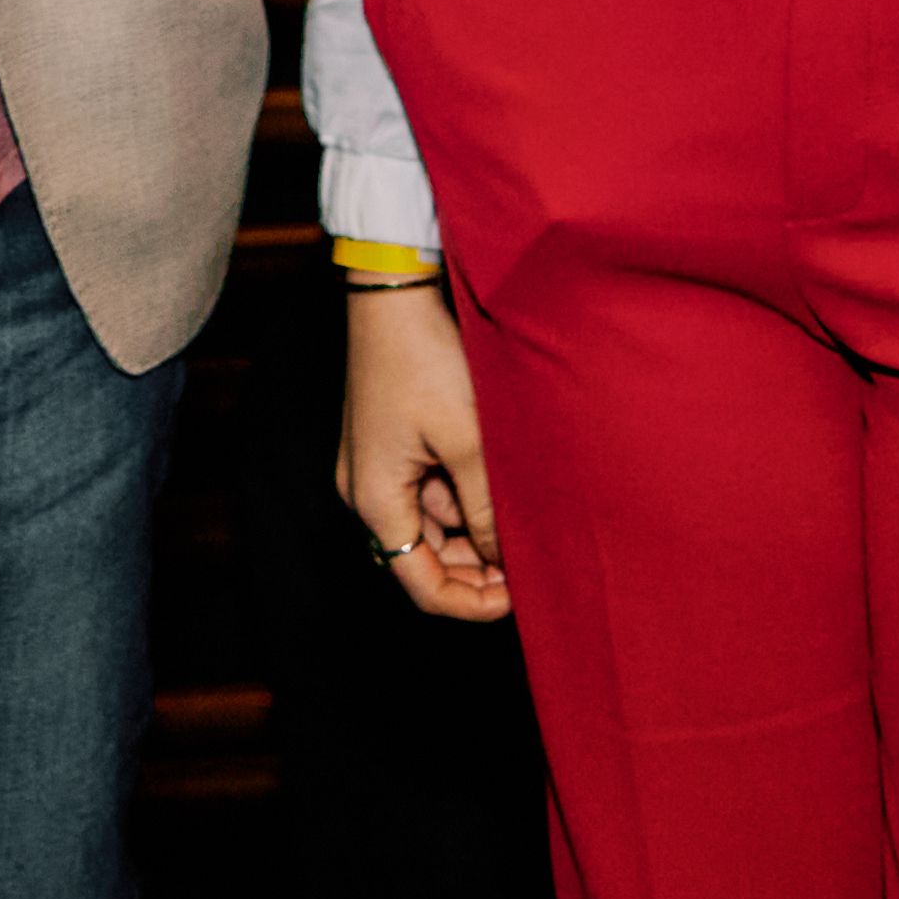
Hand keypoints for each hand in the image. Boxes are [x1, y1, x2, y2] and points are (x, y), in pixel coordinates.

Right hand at [337, 283, 507, 622]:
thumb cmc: (424, 361)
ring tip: (522, 516)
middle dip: (477, 568)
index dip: (471, 603)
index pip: (422, 586)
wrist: (393, 295)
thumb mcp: (467, 442)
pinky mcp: (388, 445)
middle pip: (424, 560)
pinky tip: (498, 483)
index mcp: (377, 500)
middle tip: (530, 562)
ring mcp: (376, 468)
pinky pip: (428, 491)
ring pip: (432, 525)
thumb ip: (488, 510)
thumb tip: (507, 562)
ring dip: (475, 530)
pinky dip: (463, 497)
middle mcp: (367, 492)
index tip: (518, 597)